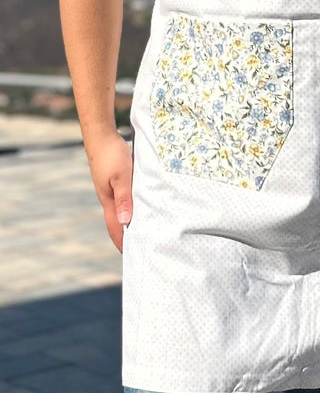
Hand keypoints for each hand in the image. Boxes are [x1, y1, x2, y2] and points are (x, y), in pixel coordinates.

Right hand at [84, 129, 132, 251]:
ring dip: (132, 221)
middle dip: (128, 237)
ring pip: (123, 210)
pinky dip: (133, 206)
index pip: (116, 229)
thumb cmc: (111, 155)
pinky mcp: (116, 180)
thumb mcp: (121, 176)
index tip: (134, 258)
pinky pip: (126, 198)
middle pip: (118, 223)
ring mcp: (111, 189)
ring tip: (146, 230)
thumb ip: (124, 198)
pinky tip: (143, 204)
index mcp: (109, 201)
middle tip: (143, 249)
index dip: (123, 244)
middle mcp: (109, 198)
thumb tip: (126, 222)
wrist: (101, 135)